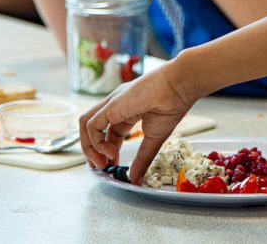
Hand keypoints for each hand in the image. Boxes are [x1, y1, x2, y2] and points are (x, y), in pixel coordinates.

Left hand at [79, 63, 196, 184]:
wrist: (179, 87)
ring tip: (102, 163)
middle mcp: (115, 106)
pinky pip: (92, 124)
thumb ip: (143, 159)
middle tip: (102, 169)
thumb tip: (136, 180)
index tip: (112, 166)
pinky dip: (96, 142)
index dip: (106, 151)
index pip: (107, 133)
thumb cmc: (172, 105)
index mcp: (126, 110)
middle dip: (93, 152)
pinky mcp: (111, 104)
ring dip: (89, 147)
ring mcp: (112, 104)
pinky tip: (111, 153)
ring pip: (86, 124)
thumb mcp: (155, 138)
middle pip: (92, 129)